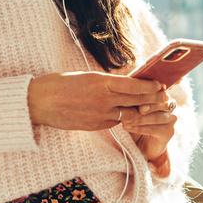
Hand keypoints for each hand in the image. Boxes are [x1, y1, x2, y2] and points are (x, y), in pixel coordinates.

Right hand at [27, 72, 166, 130]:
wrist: (38, 103)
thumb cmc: (58, 84)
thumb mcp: (85, 76)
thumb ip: (105, 82)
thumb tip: (124, 84)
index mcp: (101, 82)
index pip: (134, 85)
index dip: (150, 86)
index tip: (159, 84)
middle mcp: (103, 99)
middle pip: (136, 100)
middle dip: (152, 99)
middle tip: (164, 98)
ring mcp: (100, 115)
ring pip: (129, 114)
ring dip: (142, 112)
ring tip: (152, 109)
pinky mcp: (95, 126)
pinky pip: (115, 122)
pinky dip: (124, 118)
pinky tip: (130, 115)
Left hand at [123, 93, 177, 173]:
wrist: (143, 144)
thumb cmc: (136, 121)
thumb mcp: (132, 109)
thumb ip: (131, 100)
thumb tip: (120, 93)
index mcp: (161, 95)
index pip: (155, 90)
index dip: (143, 93)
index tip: (128, 94)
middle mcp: (170, 105)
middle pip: (159, 102)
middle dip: (142, 104)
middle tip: (126, 107)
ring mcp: (171, 119)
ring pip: (156, 116)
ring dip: (138, 119)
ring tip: (124, 121)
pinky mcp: (169, 132)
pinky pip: (154, 129)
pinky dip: (140, 128)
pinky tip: (127, 128)